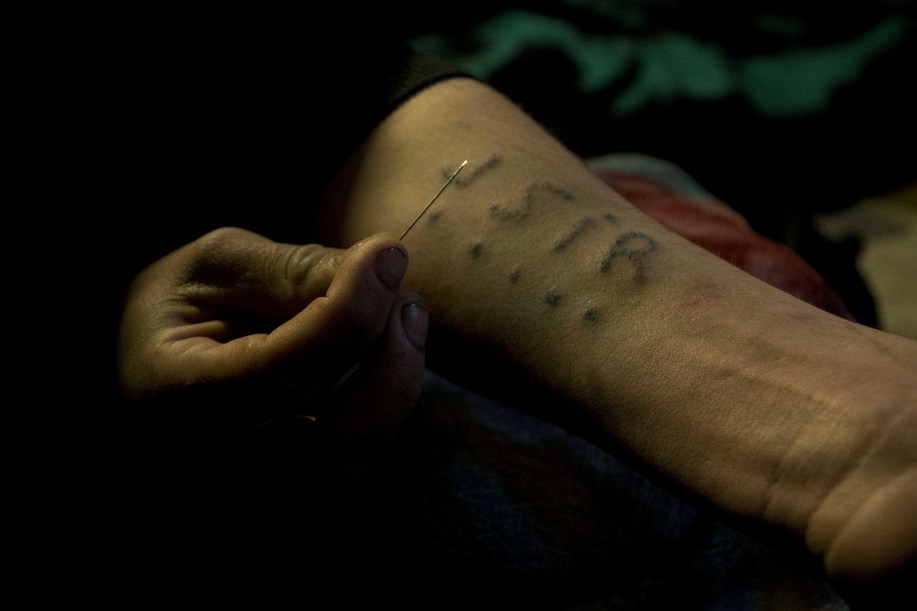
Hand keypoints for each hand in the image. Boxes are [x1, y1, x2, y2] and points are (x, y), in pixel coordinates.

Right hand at [117, 227, 427, 483]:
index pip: (281, 373)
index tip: (388, 254)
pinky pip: (353, 476)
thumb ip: (287, 270)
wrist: (144, 365)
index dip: (348, 313)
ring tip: (404, 327)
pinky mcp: (284, 498)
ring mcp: (248, 493)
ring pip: (349, 472)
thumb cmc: (176, 307)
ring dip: (395, 395)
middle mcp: (210, 465)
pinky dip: (385, 423)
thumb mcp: (212, 267)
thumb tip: (379, 264)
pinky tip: (385, 369)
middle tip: (408, 299)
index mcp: (172, 398)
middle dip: (388, 362)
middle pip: (328, 440)